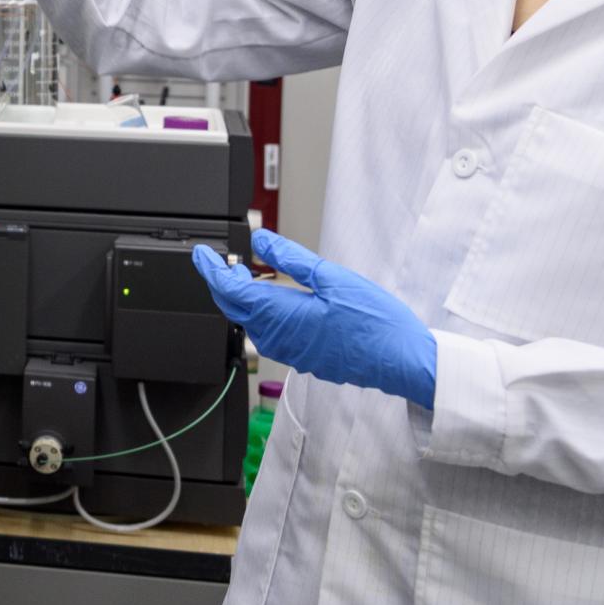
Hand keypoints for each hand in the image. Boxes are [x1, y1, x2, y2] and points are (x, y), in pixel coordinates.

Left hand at [192, 229, 436, 408]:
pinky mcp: (303, 358)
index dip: (210, 270)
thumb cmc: (374, 323)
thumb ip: (291, 260)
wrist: (402, 361)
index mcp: (280, 315)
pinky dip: (263, 314)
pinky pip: (270, 335)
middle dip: (223, 284)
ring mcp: (290, 352)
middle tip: (224, 261)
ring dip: (243, 300)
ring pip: (251, 323)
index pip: (229, 291)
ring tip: (247, 275)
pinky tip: (277, 301)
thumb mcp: (332, 278)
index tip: (201, 254)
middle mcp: (278, 338)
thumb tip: (260, 242)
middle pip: (234, 309)